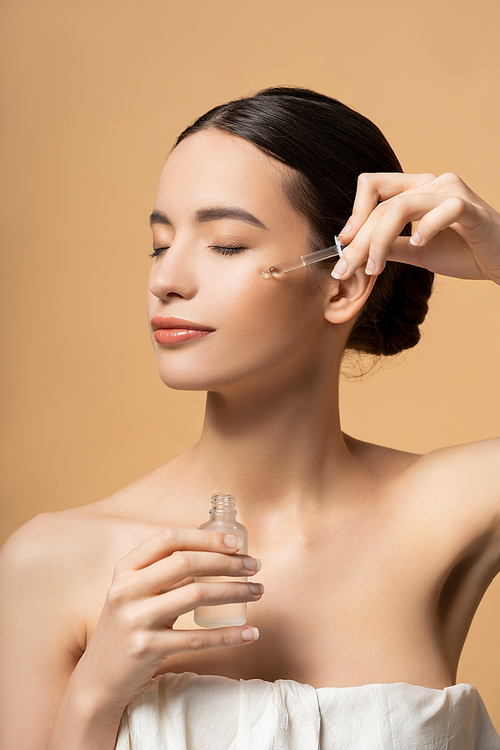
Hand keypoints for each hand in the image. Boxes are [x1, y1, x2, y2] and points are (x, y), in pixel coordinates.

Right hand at [72, 527, 262, 711]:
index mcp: (126, 569)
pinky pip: (197, 638)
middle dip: (227, 562)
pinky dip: (228, 635)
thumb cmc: (128, 629)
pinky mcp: (146, 649)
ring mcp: (135, 619)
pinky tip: (249, 633)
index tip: (235, 541)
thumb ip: (165, 575)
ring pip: (196, 594)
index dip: (204, 537)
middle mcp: (127, 589)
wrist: (98, 680)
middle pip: (186, 562)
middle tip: (254, 566)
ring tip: (256, 591)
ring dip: (234, 591)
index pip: (168, 539)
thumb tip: (214, 555)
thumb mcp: (136, 594)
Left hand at [332, 172, 499, 284]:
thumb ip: (390, 247)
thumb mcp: (417, 252)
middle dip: (358, 241)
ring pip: (401, 207)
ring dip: (379, 241)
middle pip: (381, 205)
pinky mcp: (470, 208)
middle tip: (345, 271)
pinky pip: (442, 210)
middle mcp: (432, 182)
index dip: (354, 213)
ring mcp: (451, 191)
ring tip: (374, 268)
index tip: (342, 244)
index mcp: (417, 188)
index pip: (374, 187)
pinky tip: (418, 245)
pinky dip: (425, 229)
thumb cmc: (465, 252)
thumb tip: (356, 253)